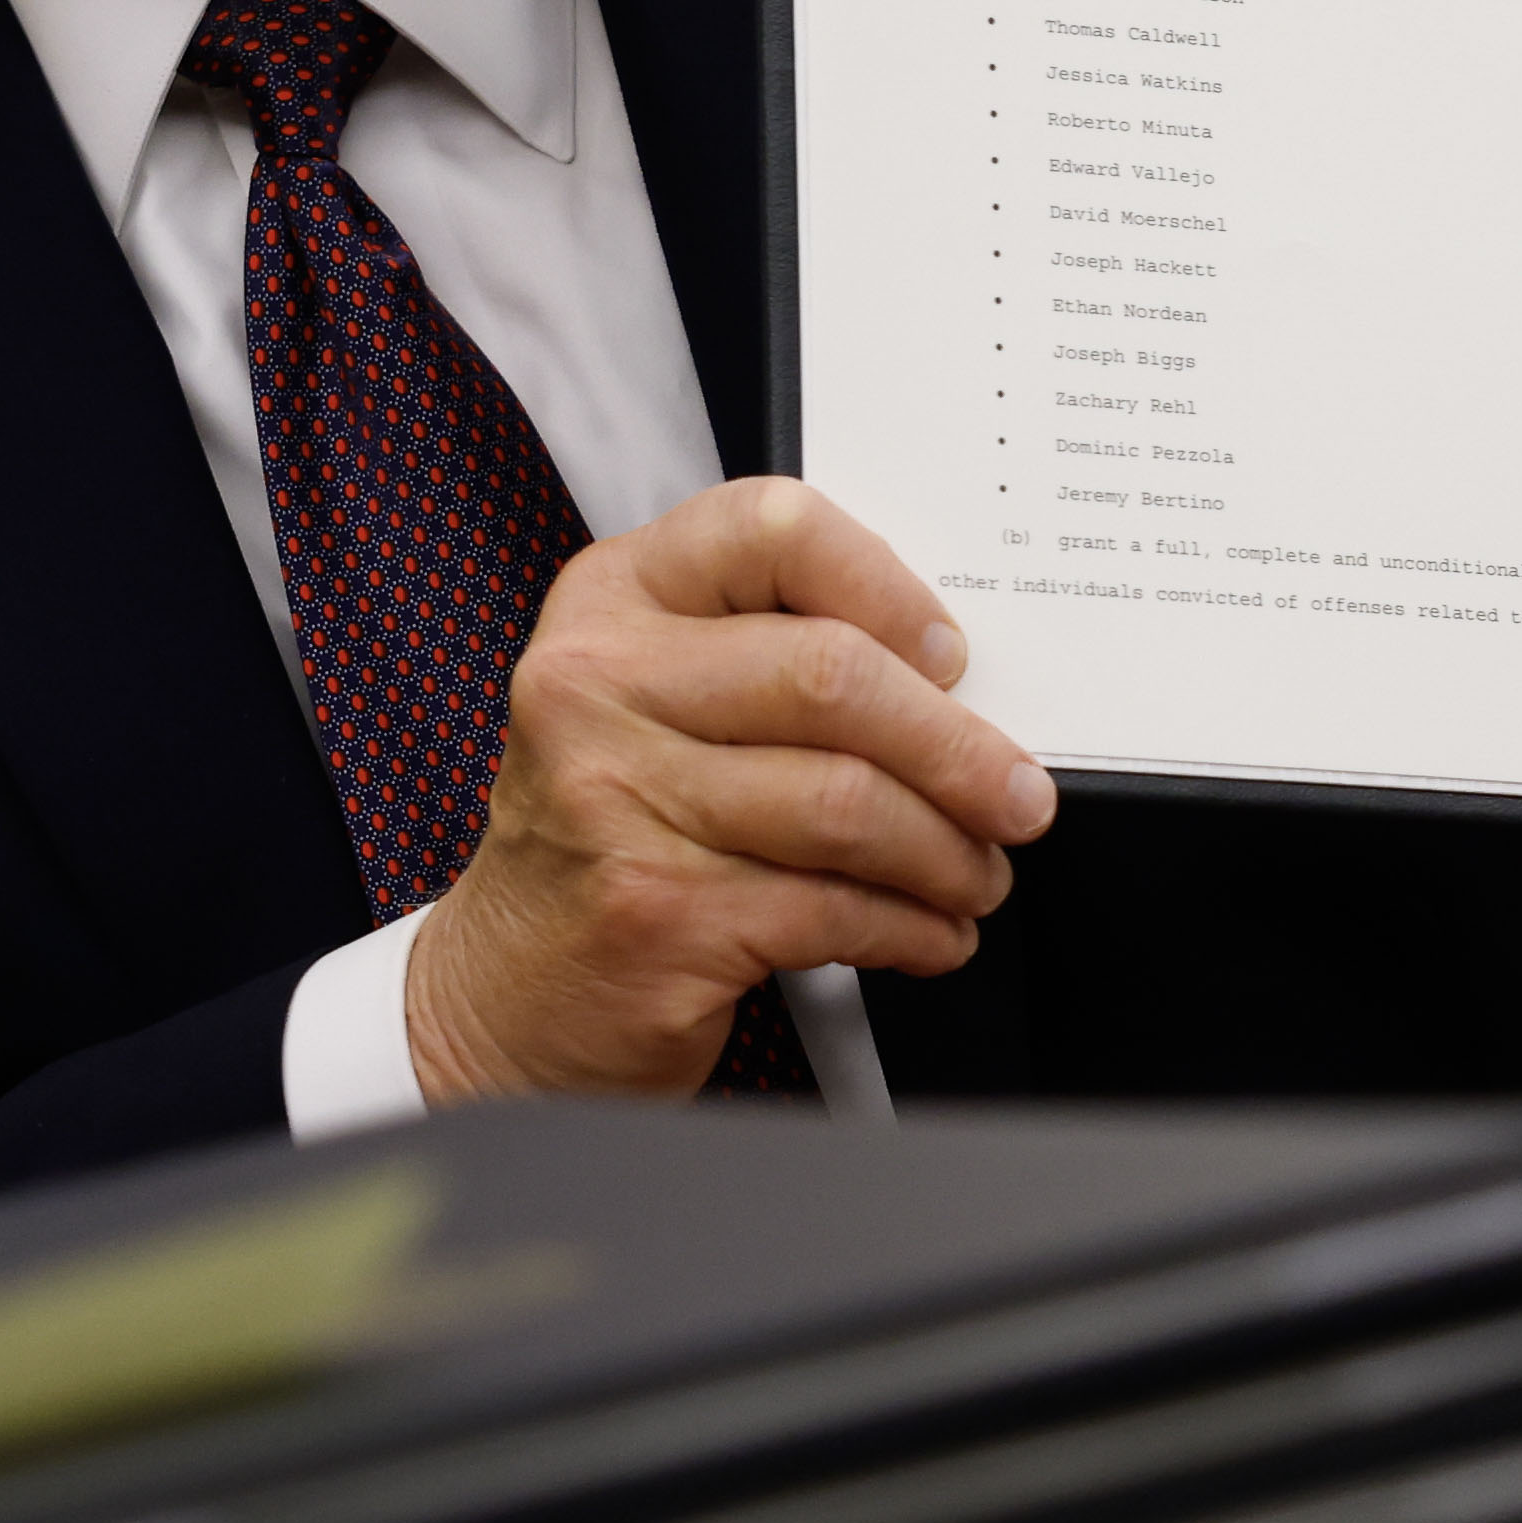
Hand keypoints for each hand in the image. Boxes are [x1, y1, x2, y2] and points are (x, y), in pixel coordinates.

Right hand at [400, 481, 1052, 1102]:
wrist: (503, 993)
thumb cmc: (611, 834)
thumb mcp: (654, 706)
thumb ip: (769, 658)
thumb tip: (954, 682)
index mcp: (612, 601)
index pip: (771, 529)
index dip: (887, 586)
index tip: (952, 656)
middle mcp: (597, 685)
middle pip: (832, 679)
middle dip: (958, 749)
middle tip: (1018, 797)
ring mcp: (616, 802)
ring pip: (846, 804)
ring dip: (946, 853)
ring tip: (977, 875)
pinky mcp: (655, 913)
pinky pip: (832, 907)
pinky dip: (910, 927)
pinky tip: (930, 934)